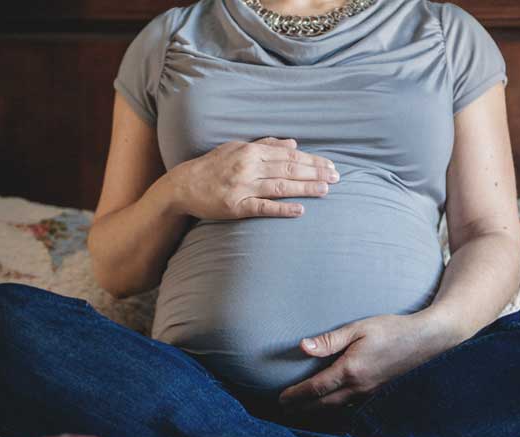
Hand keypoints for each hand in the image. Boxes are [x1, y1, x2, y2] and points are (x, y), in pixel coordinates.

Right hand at [167, 137, 339, 219]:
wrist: (183, 185)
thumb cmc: (212, 167)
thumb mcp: (237, 148)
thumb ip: (266, 145)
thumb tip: (293, 143)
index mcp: (251, 152)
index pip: (289, 156)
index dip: (311, 160)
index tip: (330, 165)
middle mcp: (248, 167)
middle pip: (288, 169)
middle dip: (315, 172)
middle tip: (337, 177)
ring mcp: (242, 187)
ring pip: (280, 186)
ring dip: (305, 188)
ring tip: (326, 190)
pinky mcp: (236, 207)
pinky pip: (263, 207)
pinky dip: (282, 208)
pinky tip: (300, 210)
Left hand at [278, 308, 466, 411]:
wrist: (428, 341)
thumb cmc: (392, 329)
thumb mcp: (359, 328)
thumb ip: (330, 339)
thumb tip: (303, 346)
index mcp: (351, 370)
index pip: (316, 389)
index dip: (296, 396)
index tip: (281, 399)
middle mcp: (359, 388)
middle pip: (323, 405)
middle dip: (302, 409)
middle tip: (283, 410)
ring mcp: (371, 394)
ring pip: (337, 409)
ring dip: (317, 413)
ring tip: (300, 413)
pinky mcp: (379, 394)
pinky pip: (352, 408)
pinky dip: (336, 411)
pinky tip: (330, 410)